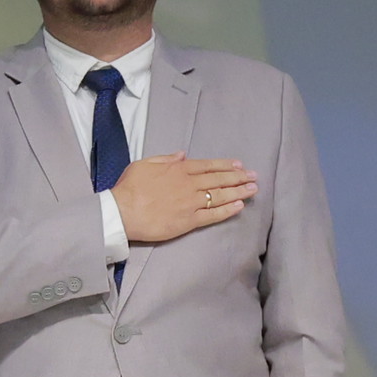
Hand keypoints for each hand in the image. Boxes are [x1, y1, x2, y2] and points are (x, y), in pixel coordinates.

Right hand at [113, 154, 254, 244]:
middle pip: (219, 180)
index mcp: (178, 169)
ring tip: (253, 189)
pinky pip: (213, 215)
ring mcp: (191, 203)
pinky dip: (227, 210)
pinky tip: (239, 206)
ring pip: (220, 196)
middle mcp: (189, 184)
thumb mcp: (145, 164)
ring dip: (238, 192)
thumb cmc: (129, 188)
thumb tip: (182, 154)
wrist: (122, 212)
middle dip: (238, 177)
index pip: (208, 166)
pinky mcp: (189, 221)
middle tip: (254, 176)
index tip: (239, 165)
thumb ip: (166, 159)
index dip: (226, 165)